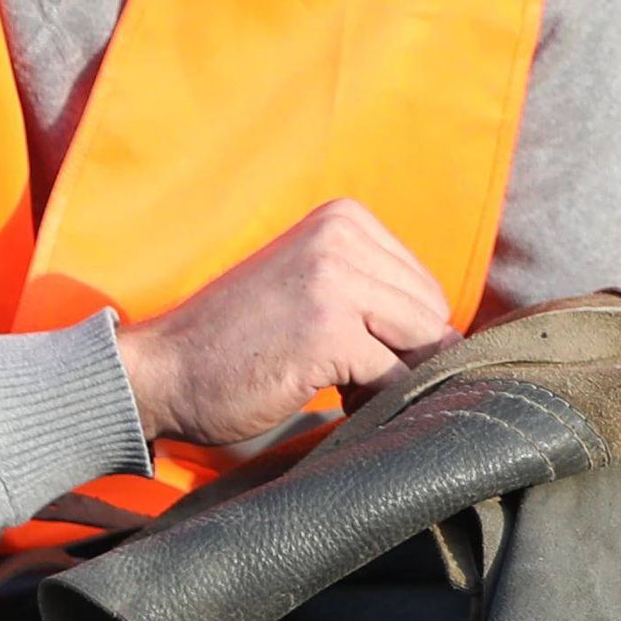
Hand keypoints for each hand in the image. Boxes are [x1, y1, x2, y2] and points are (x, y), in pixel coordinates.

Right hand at [116, 201, 457, 449]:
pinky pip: (393, 379)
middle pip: (430, 317)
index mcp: (344, 218)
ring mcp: (338, 281)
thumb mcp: (312, 284)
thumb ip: (375, 292)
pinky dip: (373, 402)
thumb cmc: (241, 340)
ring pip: (420, 347)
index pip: (425, 288)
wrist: (161, 370)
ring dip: (388, 379)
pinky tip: (332, 398)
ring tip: (336, 381)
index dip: (399, 334)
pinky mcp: (331, 330)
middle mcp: (343, 238)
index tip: (348, 345)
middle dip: (399, 357)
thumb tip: (458, 339)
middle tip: (342, 372)